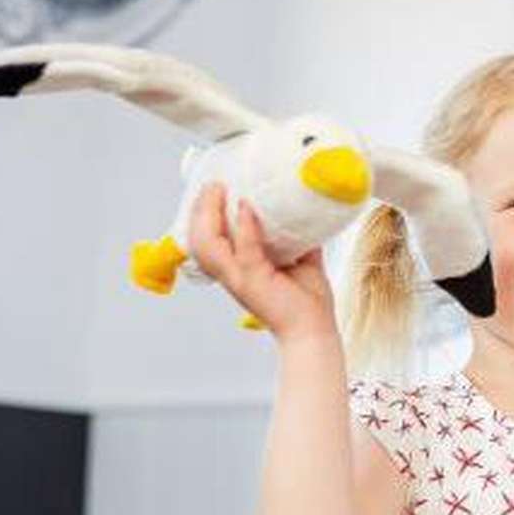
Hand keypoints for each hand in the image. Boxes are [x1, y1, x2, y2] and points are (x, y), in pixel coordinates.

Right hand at [188, 183, 336, 340]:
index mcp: (235, 267)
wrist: (315, 329)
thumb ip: (295, 236)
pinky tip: (246, 208)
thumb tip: (303, 209)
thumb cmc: (305, 301)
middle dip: (201, 208)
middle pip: (198, 237)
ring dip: (211, 213)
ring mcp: (239, 278)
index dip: (202, 214)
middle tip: (214, 184)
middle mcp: (230, 273)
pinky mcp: (255, 281)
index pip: (206, 238)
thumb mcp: (298, 258)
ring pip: (209, 243)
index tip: (213, 189)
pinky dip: (244, 227)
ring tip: (220, 190)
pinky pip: (244, 250)